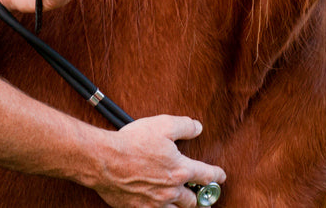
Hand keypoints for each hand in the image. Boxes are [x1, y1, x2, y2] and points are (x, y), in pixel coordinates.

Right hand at [91, 116, 226, 206]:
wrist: (104, 160)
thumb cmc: (132, 142)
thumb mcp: (162, 125)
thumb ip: (184, 126)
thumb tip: (197, 127)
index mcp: (180, 170)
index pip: (206, 175)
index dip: (217, 174)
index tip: (221, 175)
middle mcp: (171, 191)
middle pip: (194, 200)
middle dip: (201, 197)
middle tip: (203, 195)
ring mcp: (155, 203)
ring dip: (183, 207)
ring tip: (186, 205)